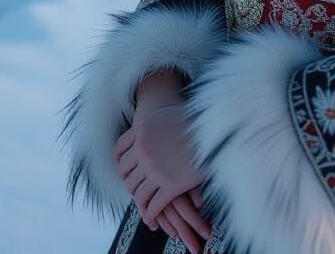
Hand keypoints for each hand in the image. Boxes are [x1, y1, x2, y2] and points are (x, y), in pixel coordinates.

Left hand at [114, 104, 210, 242]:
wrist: (215, 131)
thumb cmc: (194, 121)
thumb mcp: (166, 116)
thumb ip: (149, 127)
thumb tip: (140, 132)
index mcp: (142, 129)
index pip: (119, 151)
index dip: (120, 163)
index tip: (124, 171)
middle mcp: (144, 149)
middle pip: (125, 174)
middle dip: (129, 183)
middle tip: (135, 188)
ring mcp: (156, 168)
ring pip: (137, 192)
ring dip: (139, 201)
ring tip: (143, 204)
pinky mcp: (170, 186)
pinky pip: (152, 205)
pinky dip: (149, 214)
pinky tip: (151, 217)